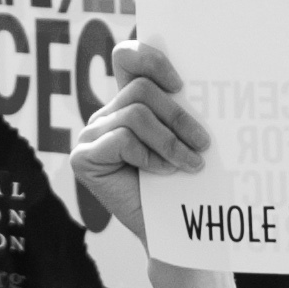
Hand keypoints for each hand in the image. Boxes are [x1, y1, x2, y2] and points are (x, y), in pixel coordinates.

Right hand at [73, 33, 209, 238]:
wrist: (172, 230)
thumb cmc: (182, 182)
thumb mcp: (182, 137)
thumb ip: (178, 108)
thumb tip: (204, 81)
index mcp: (127, 102)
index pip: (127, 57)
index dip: (151, 59)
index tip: (181, 84)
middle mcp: (105, 114)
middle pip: (140, 89)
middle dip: (178, 116)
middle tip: (204, 142)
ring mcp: (90, 135)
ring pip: (135, 114)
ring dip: (171, 141)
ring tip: (193, 162)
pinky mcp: (83, 158)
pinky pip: (122, 139)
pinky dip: (148, 156)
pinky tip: (162, 172)